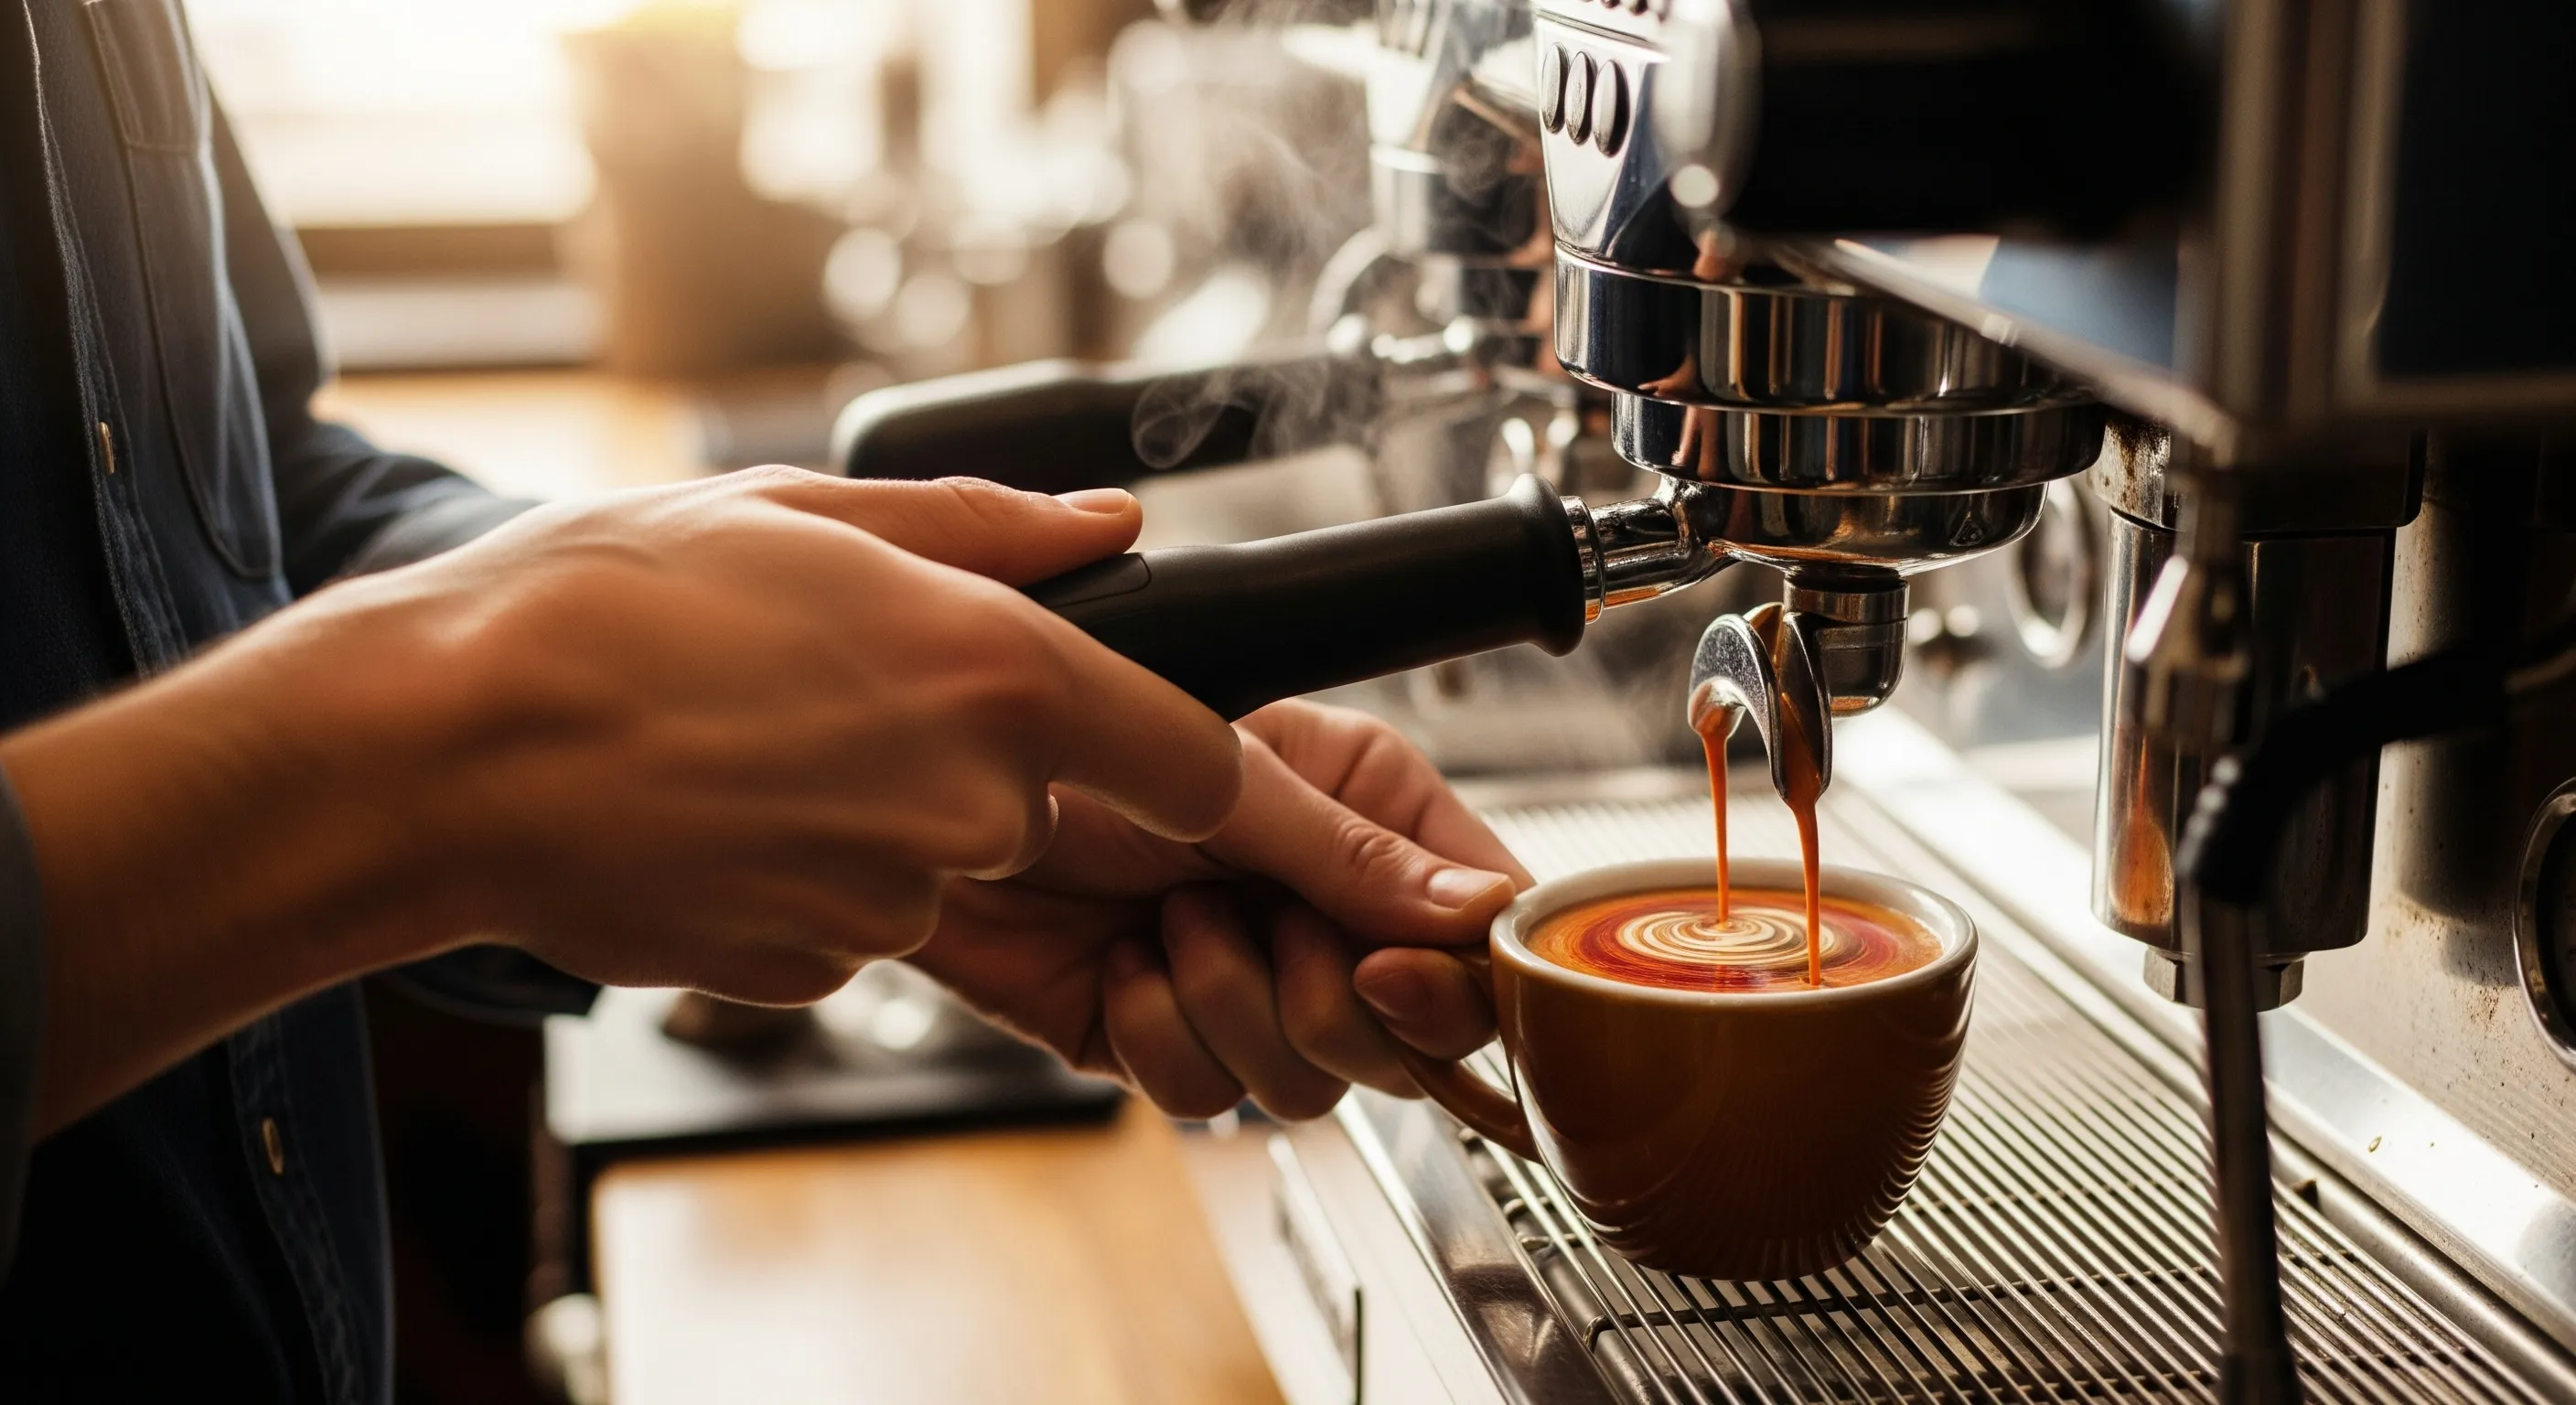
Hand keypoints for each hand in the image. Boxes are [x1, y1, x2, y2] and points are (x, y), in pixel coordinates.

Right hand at [6, 469, 1241, 1126]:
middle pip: (1065, 814)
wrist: (440, 750)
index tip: (1334, 837)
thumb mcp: (808, 516)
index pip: (1203, 762)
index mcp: (995, 675)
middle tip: (848, 704)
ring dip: (891, 812)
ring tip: (752, 738)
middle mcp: (972, 802)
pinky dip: (825, 871)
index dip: (1273, 804)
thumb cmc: (605, 609)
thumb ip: (992, 531)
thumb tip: (1115, 530)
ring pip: (954, 867)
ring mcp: (897, 901)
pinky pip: (867, 920)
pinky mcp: (823, 972)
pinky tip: (724, 806)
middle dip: (1003, 773)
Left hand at [910, 701, 1528, 1119]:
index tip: (1400, 967)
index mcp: (1362, 814)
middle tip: (1274, 929)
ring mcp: (1243, 978)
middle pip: (1407, 1032)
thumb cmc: (1059, 723)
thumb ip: (1352, 849)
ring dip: (1234, 1006)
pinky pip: (1207, 1096)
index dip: (1457, 971)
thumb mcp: (1225, 768)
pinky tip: (1123, 964)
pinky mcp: (1162, 1038)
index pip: (1476, 923)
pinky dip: (1160, 1035)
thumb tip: (1475, 911)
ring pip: (1311, 1079)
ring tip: (1175, 920)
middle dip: (1331, 996)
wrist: (922, 783)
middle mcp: (1313, 904)